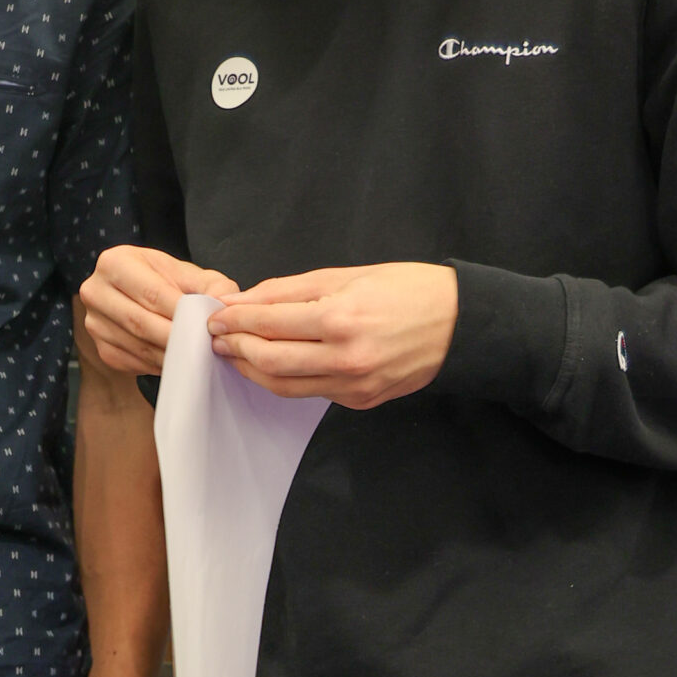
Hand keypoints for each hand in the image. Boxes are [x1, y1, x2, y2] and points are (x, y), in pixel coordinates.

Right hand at [80, 245, 240, 376]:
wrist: (137, 291)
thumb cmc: (165, 281)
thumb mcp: (189, 274)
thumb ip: (213, 286)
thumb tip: (223, 306)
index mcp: (115, 262)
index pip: (152, 293)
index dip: (182, 313)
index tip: (206, 327)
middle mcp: (95, 291)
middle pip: (141, 322)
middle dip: (176, 338)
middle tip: (204, 348)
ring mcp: (94, 322)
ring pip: (137, 346)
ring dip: (170, 355)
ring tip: (195, 356)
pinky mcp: (101, 348)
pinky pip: (133, 362)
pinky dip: (158, 365)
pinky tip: (176, 361)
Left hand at [210, 263, 458, 408]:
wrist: (461, 324)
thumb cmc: (408, 289)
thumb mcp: (347, 274)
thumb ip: (290, 290)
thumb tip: (244, 301)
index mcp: (341, 318)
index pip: (269, 323)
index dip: (235, 322)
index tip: (216, 318)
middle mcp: (345, 357)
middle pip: (269, 361)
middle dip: (236, 350)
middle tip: (218, 340)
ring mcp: (354, 385)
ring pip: (285, 386)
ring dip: (254, 371)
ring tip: (237, 355)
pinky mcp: (361, 401)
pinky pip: (312, 393)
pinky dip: (286, 380)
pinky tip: (275, 364)